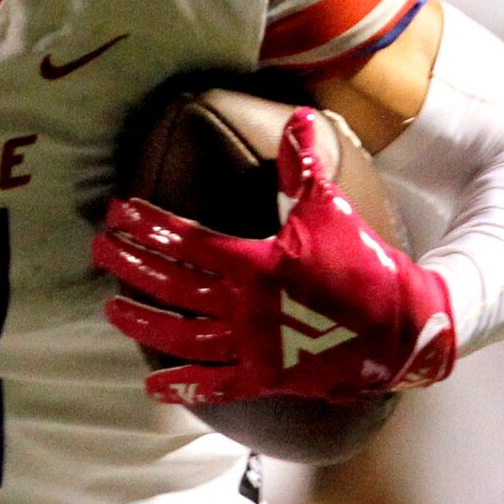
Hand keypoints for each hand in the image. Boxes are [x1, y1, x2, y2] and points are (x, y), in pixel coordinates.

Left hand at [98, 111, 458, 405]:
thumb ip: (303, 165)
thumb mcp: (330, 208)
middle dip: (130, 265)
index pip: (187, 240)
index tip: (118, 213)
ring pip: (182, 337)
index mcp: (255, 263)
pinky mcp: (268, 378)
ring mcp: (254, 347)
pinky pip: (217, 386)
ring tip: (110, 311)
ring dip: (142, 325)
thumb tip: (298, 116)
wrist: (404, 325)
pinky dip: (185, 387)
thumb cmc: (363, 262)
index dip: (149, 226)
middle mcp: (245, 307)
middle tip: (98, 250)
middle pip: (172, 286)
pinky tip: (154, 386)